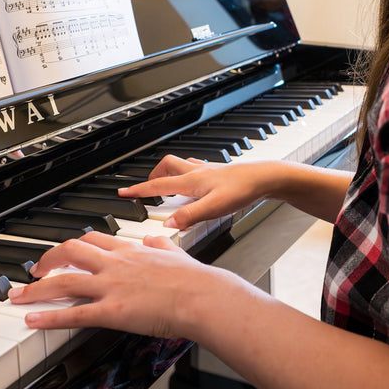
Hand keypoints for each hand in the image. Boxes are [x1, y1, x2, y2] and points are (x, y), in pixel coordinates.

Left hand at [7, 230, 243, 338]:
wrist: (202, 296)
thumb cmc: (194, 279)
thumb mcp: (175, 252)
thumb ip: (161, 245)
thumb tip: (155, 240)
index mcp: (129, 251)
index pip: (92, 240)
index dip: (73, 246)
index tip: (63, 253)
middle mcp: (115, 264)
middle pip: (70, 253)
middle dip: (47, 261)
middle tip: (34, 271)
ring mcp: (111, 286)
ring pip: (64, 282)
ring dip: (36, 289)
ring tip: (19, 296)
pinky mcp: (113, 311)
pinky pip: (73, 314)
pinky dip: (49, 317)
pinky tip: (32, 320)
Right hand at [118, 155, 279, 229]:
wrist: (265, 178)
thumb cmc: (242, 191)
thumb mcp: (214, 208)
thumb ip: (189, 216)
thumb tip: (168, 224)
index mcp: (190, 181)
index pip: (157, 186)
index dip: (137, 190)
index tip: (122, 192)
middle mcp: (195, 172)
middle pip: (165, 167)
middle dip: (152, 176)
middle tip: (145, 188)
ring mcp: (207, 170)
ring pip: (179, 165)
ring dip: (168, 172)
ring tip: (165, 184)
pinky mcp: (217, 172)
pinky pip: (194, 167)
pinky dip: (186, 173)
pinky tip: (193, 181)